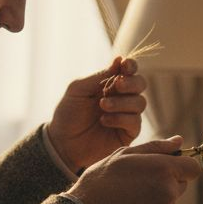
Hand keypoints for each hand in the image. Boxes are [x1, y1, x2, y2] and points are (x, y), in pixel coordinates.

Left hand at [48, 56, 147, 171]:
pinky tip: (104, 120)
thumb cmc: (68, 114)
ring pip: (140, 102)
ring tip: (102, 105)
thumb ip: (99, 77)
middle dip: (131, 83)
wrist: (62, 143)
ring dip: (122, 102)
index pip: (128, 71)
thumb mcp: (78, 90)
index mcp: (110, 84)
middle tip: (117, 85)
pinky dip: (121, 118)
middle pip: (140, 84)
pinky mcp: (127, 133)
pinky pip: (135, 122)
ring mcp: (126, 116)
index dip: (131, 66)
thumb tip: (119, 60)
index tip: (125, 65)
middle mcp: (121, 98)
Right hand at [67, 136, 201, 203]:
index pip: (193, 167)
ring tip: (130, 194)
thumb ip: (156, 147)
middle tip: (139, 178)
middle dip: (167, 179)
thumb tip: (179, 141)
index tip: (167, 164)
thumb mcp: (124, 154)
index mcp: (163, 169)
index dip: (182, 164)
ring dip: (158, 195)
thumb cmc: (102, 179)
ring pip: (170, 199)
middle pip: (182, 183)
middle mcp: (169, 192)